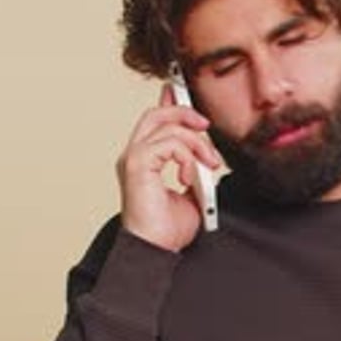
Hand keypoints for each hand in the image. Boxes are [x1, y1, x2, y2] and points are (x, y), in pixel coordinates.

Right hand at [116, 85, 220, 251]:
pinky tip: (190, 178)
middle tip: (206, 126)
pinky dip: (187, 158)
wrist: (156, 250)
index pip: (155, 121)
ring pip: (168, 127)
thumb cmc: (168, 230)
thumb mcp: (192, 193)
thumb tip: (205, 155)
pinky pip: (169, 143)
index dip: (170, 103)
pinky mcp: (137, 165)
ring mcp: (133, 158)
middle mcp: (135, 155)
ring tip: (208, 165)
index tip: (184, 91)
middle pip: (157, 114)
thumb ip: (195, 170)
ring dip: (197, 143)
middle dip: (185, 112)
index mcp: (144, 160)